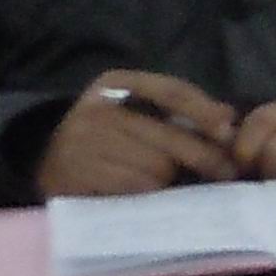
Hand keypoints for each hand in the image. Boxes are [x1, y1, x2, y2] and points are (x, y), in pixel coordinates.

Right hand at [32, 72, 238, 196]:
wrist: (47, 160)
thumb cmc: (107, 136)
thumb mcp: (137, 110)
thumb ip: (180, 109)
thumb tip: (228, 118)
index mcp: (114, 82)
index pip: (171, 91)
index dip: (204, 112)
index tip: (229, 132)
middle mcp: (96, 108)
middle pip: (168, 136)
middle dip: (203, 156)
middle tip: (225, 173)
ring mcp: (82, 142)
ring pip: (155, 167)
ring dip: (169, 178)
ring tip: (166, 181)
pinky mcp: (76, 175)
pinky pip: (133, 188)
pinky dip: (147, 193)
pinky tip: (147, 193)